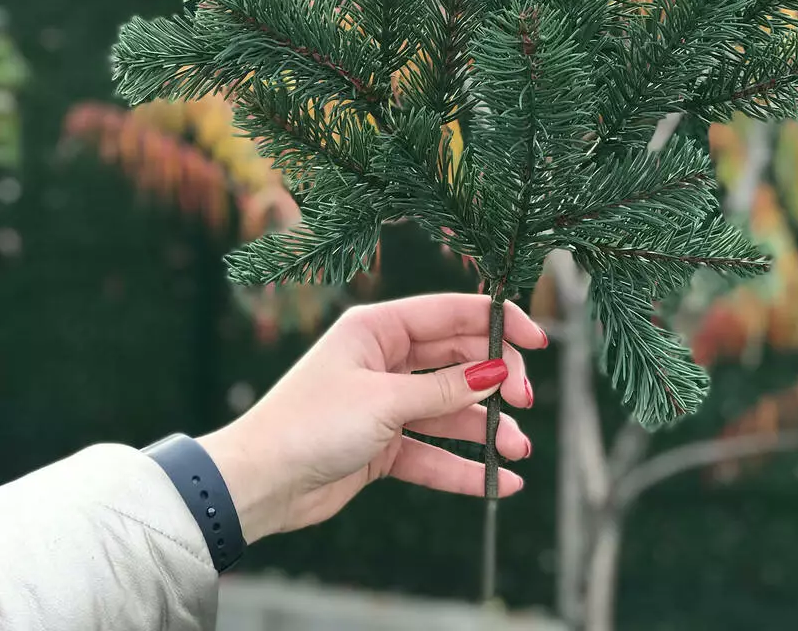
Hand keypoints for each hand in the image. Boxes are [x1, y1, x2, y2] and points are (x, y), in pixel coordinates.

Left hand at [197, 293, 546, 542]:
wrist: (259, 483)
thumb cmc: (310, 424)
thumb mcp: (384, 401)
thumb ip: (444, 389)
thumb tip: (496, 373)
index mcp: (378, 328)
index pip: (451, 313)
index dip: (497, 323)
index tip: (537, 339)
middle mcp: (384, 360)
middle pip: (457, 361)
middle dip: (495, 381)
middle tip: (523, 402)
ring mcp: (385, 403)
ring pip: (450, 409)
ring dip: (485, 428)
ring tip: (517, 450)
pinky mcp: (382, 446)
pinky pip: (432, 451)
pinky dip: (463, 466)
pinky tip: (496, 481)